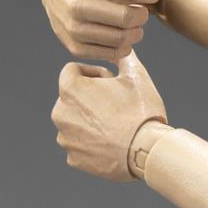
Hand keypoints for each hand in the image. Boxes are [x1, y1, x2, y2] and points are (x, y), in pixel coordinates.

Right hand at [42, 0, 173, 60]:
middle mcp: (79, 4)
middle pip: (129, 19)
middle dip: (142, 15)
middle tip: (141, 10)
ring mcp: (74, 28)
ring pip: (122, 40)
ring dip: (135, 32)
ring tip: (132, 23)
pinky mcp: (74, 47)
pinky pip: (112, 54)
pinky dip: (124, 46)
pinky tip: (121, 34)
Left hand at [51, 52, 167, 181]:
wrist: (147, 151)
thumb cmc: (141, 111)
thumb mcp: (136, 77)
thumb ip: (123, 58)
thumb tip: (122, 48)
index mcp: (70, 88)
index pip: (71, 71)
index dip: (93, 73)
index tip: (110, 83)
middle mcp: (60, 113)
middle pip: (72, 99)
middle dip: (90, 99)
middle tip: (116, 105)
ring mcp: (65, 138)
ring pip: (74, 123)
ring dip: (89, 122)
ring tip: (114, 127)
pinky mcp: (74, 159)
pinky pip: (79, 146)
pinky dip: (91, 145)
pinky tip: (111, 144)